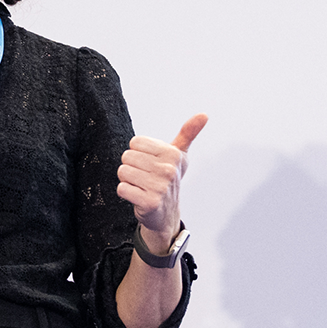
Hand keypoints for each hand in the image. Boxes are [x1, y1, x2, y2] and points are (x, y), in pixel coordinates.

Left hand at [115, 114, 206, 251]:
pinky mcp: (149, 202)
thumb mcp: (179, 155)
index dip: (138, 153)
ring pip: (123, 171)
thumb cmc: (168, 178)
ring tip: (141, 186)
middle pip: (127, 156)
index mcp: (173, 154)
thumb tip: (204, 114)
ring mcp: (160, 187)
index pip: (135, 142)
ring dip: (128, 180)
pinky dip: (125, 193)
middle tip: (144, 177)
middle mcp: (168, 170)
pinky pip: (121, 188)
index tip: (150, 163)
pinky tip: (138, 196)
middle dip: (131, 167)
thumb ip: (188, 133)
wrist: (166, 213)